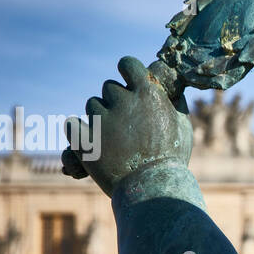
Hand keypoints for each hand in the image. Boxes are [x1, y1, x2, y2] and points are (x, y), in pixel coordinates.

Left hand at [63, 56, 192, 196]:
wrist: (154, 189)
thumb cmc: (172, 160)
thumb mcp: (183, 127)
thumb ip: (173, 103)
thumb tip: (169, 89)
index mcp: (147, 94)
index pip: (127, 64)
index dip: (126, 71)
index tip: (127, 81)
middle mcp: (123, 101)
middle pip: (108, 88)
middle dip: (115, 101)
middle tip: (125, 123)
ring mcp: (101, 120)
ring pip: (92, 106)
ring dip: (100, 117)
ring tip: (113, 139)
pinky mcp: (84, 139)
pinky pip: (71, 123)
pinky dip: (78, 131)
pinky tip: (87, 139)